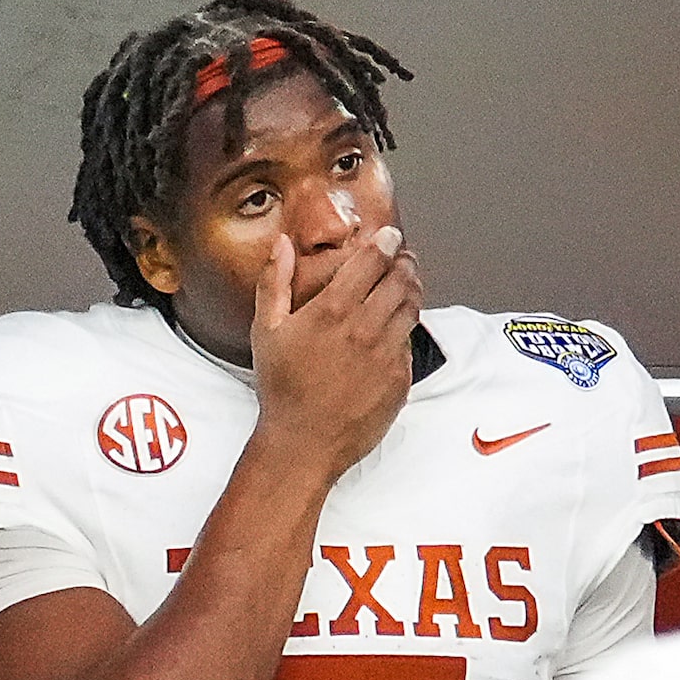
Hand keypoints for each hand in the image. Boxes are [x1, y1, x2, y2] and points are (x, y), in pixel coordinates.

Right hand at [248, 226, 420, 481]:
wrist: (304, 443)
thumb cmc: (282, 389)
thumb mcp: (267, 331)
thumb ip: (275, 282)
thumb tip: (282, 244)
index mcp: (333, 310)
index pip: (373, 261)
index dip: (386, 243)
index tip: (390, 236)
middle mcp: (365, 328)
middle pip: (401, 279)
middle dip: (404, 262)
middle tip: (402, 258)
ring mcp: (387, 355)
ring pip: (412, 308)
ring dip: (411, 290)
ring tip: (406, 284)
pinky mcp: (400, 379)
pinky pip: (410, 343)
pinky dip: (405, 329)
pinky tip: (394, 328)